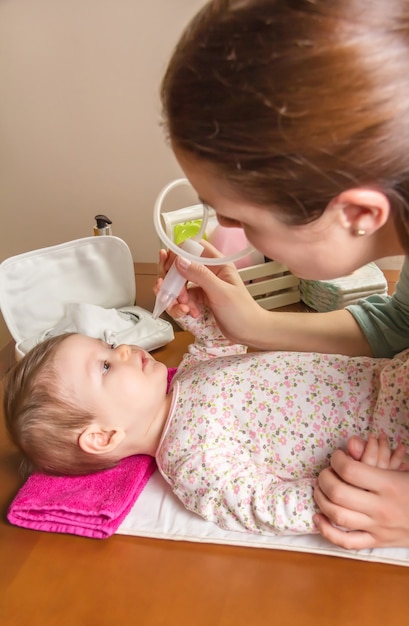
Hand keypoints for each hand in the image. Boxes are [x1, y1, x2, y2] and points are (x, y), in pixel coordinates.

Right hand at [172, 240, 267, 344]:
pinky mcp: (200, 299)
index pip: (193, 248)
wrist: (249, 332)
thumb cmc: (242, 312)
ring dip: (177, 296)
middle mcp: (209, 272)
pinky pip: (184, 298)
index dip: (178, 255)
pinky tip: (190, 313)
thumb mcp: (220, 292)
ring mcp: (203, 286)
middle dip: (173, 280)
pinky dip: (182, 306)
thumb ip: (200, 275)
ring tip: (184, 308)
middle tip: (171, 292)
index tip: (169, 268)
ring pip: (180, 284)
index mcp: (217, 264)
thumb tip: (180, 261)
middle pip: (181, 266)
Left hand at [313, 434, 408, 548]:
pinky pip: (347, 543)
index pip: (351, 471)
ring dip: (322, 500)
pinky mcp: (377, 542)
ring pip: (338, 517)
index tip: (337, 457)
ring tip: (320, 489)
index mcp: (390, 485)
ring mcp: (378, 528)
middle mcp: (382, 508)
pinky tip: (318, 517)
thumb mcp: (403, 468)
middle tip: (326, 472)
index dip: (337, 460)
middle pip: (339, 493)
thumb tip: (351, 443)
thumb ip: (376, 454)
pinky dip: (327, 531)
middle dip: (325, 479)